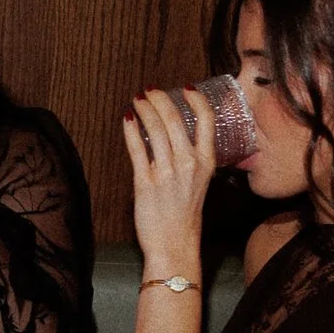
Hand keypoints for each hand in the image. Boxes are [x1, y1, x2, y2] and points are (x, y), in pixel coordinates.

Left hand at [123, 86, 214, 275]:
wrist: (174, 244)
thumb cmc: (185, 215)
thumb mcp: (199, 183)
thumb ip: (193, 159)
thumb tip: (176, 137)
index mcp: (206, 162)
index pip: (207, 121)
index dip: (196, 100)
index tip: (186, 88)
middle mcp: (189, 163)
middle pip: (174, 119)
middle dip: (160, 99)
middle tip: (150, 90)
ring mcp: (167, 172)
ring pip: (155, 130)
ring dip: (144, 110)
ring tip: (137, 100)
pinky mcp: (145, 182)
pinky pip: (136, 148)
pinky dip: (130, 130)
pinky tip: (127, 119)